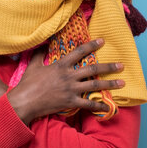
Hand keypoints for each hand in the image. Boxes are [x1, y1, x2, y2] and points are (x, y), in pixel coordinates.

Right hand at [7, 38, 124, 124]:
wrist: (24, 101)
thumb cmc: (28, 83)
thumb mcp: (33, 65)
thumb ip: (39, 53)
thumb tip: (42, 42)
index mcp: (61, 65)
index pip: (79, 52)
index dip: (92, 45)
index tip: (102, 41)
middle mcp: (69, 76)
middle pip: (93, 70)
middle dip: (109, 67)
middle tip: (121, 65)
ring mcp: (71, 90)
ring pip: (95, 86)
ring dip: (110, 84)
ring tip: (122, 83)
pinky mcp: (70, 102)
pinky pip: (88, 104)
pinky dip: (99, 106)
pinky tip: (108, 106)